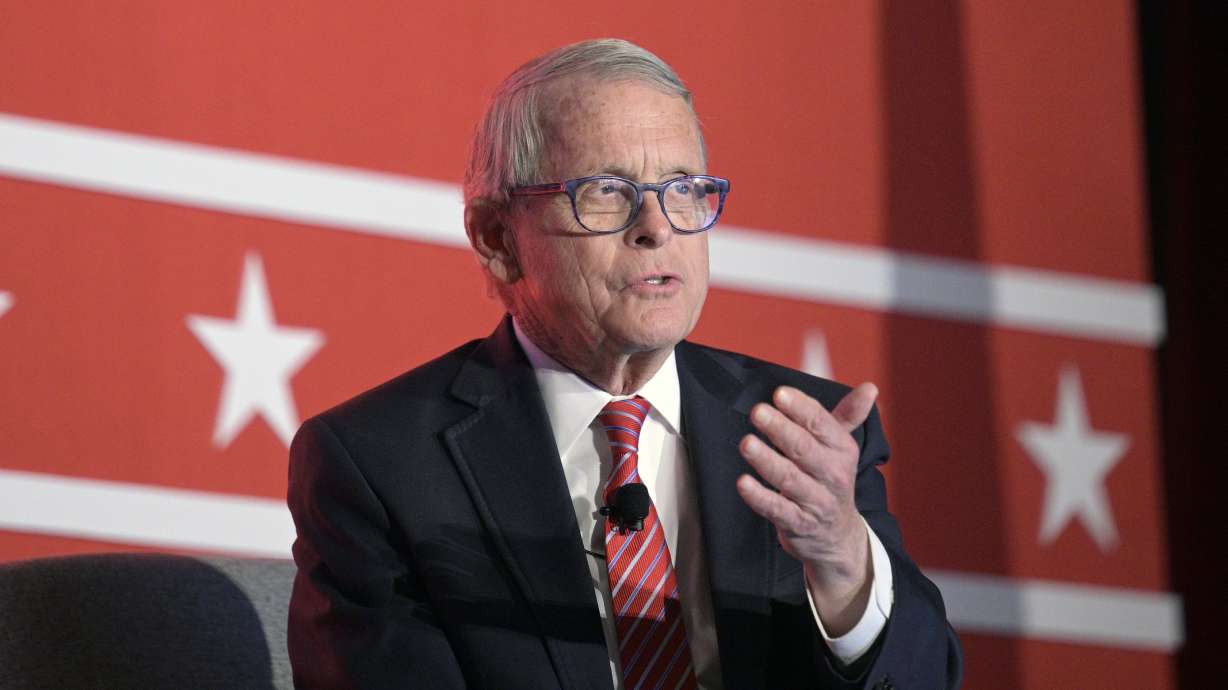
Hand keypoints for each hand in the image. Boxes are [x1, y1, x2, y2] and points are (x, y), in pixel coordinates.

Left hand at [735, 383, 878, 634]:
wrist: (837, 536)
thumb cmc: (830, 480)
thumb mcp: (841, 448)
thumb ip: (848, 415)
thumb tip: (870, 387)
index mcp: (843, 450)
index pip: (822, 424)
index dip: (801, 408)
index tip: (779, 394)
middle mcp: (834, 475)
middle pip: (804, 448)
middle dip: (780, 429)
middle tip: (758, 412)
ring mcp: (817, 501)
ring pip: (789, 478)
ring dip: (766, 460)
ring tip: (747, 443)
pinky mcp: (798, 524)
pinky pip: (777, 509)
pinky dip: (759, 496)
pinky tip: (743, 482)